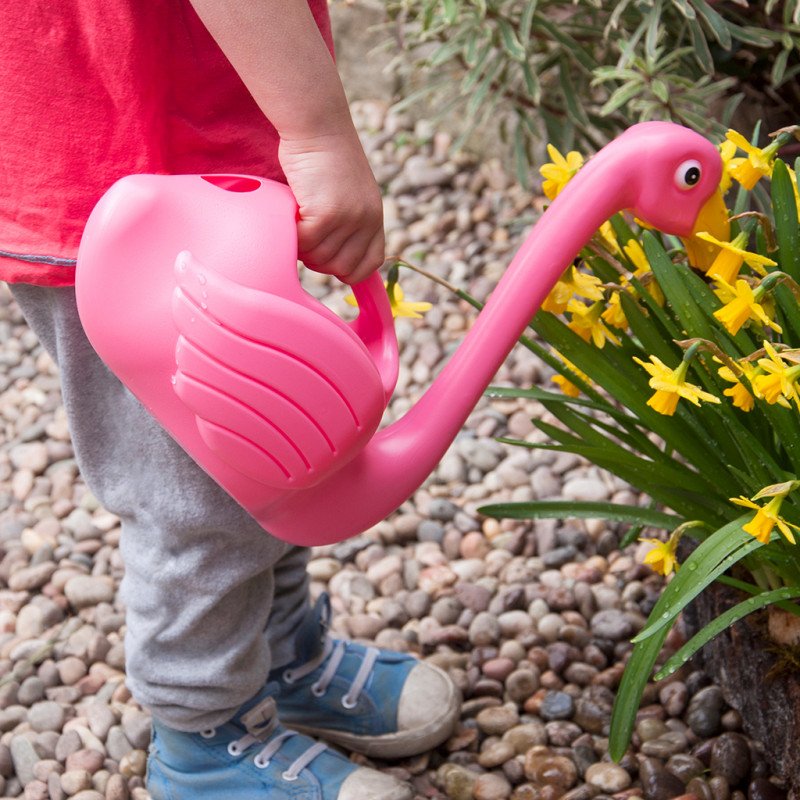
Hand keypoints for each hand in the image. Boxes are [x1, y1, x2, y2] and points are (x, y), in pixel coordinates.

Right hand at [279, 127, 384, 284]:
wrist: (318, 126)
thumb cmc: (325, 157)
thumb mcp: (349, 193)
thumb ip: (348, 223)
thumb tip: (330, 260)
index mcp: (375, 217)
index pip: (371, 264)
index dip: (349, 271)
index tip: (330, 264)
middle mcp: (367, 220)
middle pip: (342, 267)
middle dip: (319, 260)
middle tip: (305, 238)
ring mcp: (349, 218)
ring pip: (320, 258)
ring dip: (304, 247)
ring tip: (297, 222)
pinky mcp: (327, 214)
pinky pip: (305, 244)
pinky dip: (293, 236)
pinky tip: (291, 217)